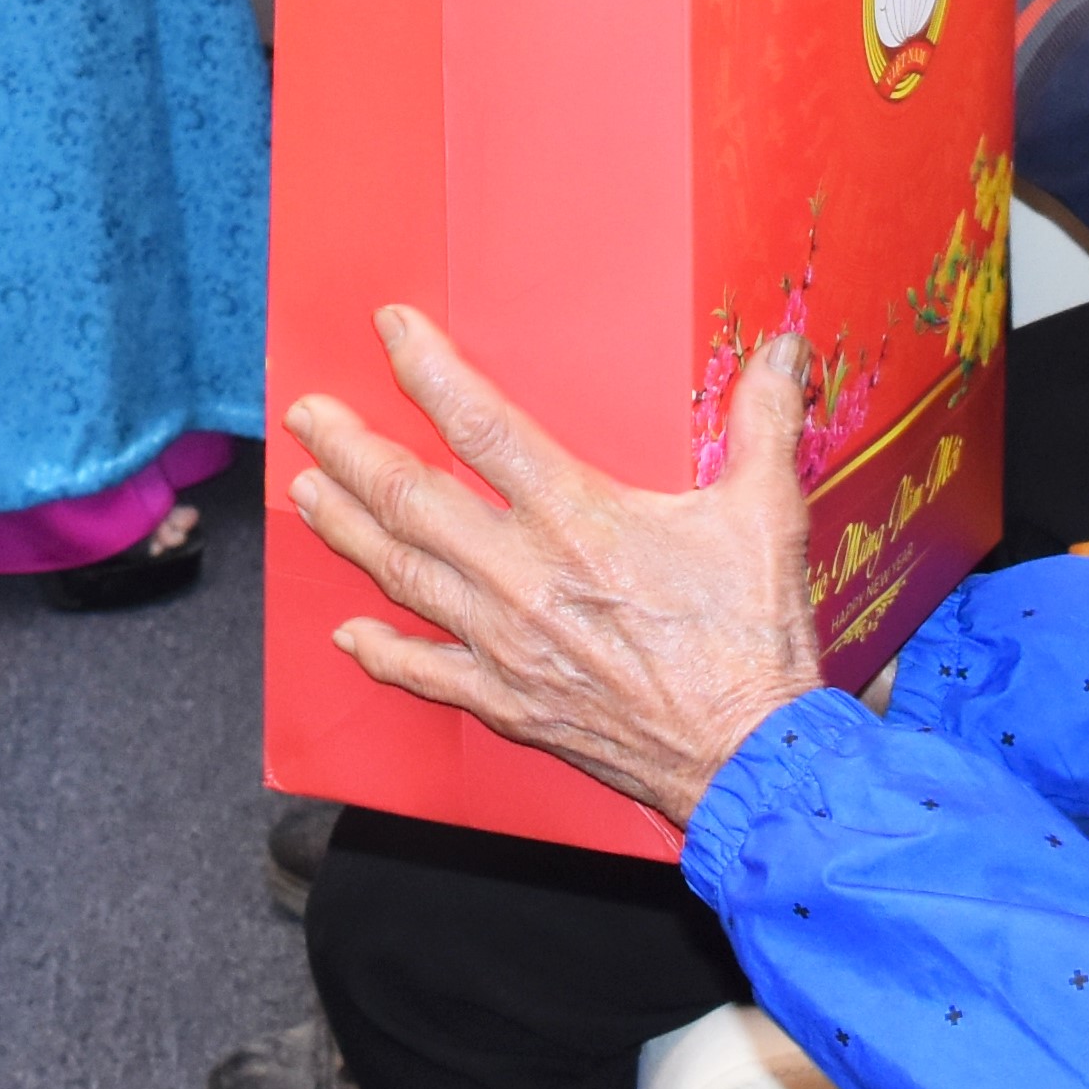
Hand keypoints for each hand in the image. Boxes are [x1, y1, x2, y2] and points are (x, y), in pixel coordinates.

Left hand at [287, 306, 824, 831]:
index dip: (427, 371)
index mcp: (577, 518)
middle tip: (306, 413)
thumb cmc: (754, 640)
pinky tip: (347, 635)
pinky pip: (426, 674)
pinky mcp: (509, 703)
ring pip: (403, 574)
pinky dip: (381, 652)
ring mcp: (506, 644)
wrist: (749, 760)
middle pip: (411, 498)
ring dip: (346, 527)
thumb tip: (783, 348)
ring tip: (305, 488)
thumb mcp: (768, 515)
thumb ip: (764, 423)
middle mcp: (523, 577)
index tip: (389, 329)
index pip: (481, 425)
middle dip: (351, 449)